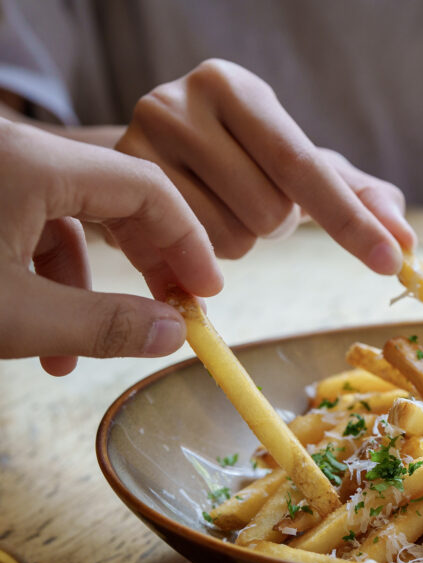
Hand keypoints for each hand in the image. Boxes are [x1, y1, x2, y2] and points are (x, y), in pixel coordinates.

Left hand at [0, 120, 222, 375]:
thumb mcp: (15, 317)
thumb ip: (102, 325)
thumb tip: (173, 335)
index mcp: (33, 163)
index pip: (147, 187)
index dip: (188, 241)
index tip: (205, 290)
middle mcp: (18, 154)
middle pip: (116, 198)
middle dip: (148, 262)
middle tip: (172, 312)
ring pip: (70, 220)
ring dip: (87, 289)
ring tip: (79, 351)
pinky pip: (29, 228)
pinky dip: (44, 281)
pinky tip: (39, 337)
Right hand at [116, 59, 414, 270]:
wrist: (149, 158)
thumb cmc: (241, 161)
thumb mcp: (299, 167)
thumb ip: (356, 197)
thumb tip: (406, 239)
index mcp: (238, 89)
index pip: (304, 166)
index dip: (352, 221)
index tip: (391, 261)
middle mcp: (182, 102)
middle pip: (268, 213)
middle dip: (274, 225)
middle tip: (250, 201)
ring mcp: (141, 142)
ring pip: (228, 242)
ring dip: (238, 243)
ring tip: (217, 210)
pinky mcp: (117, 189)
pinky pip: (185, 257)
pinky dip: (201, 259)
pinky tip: (188, 230)